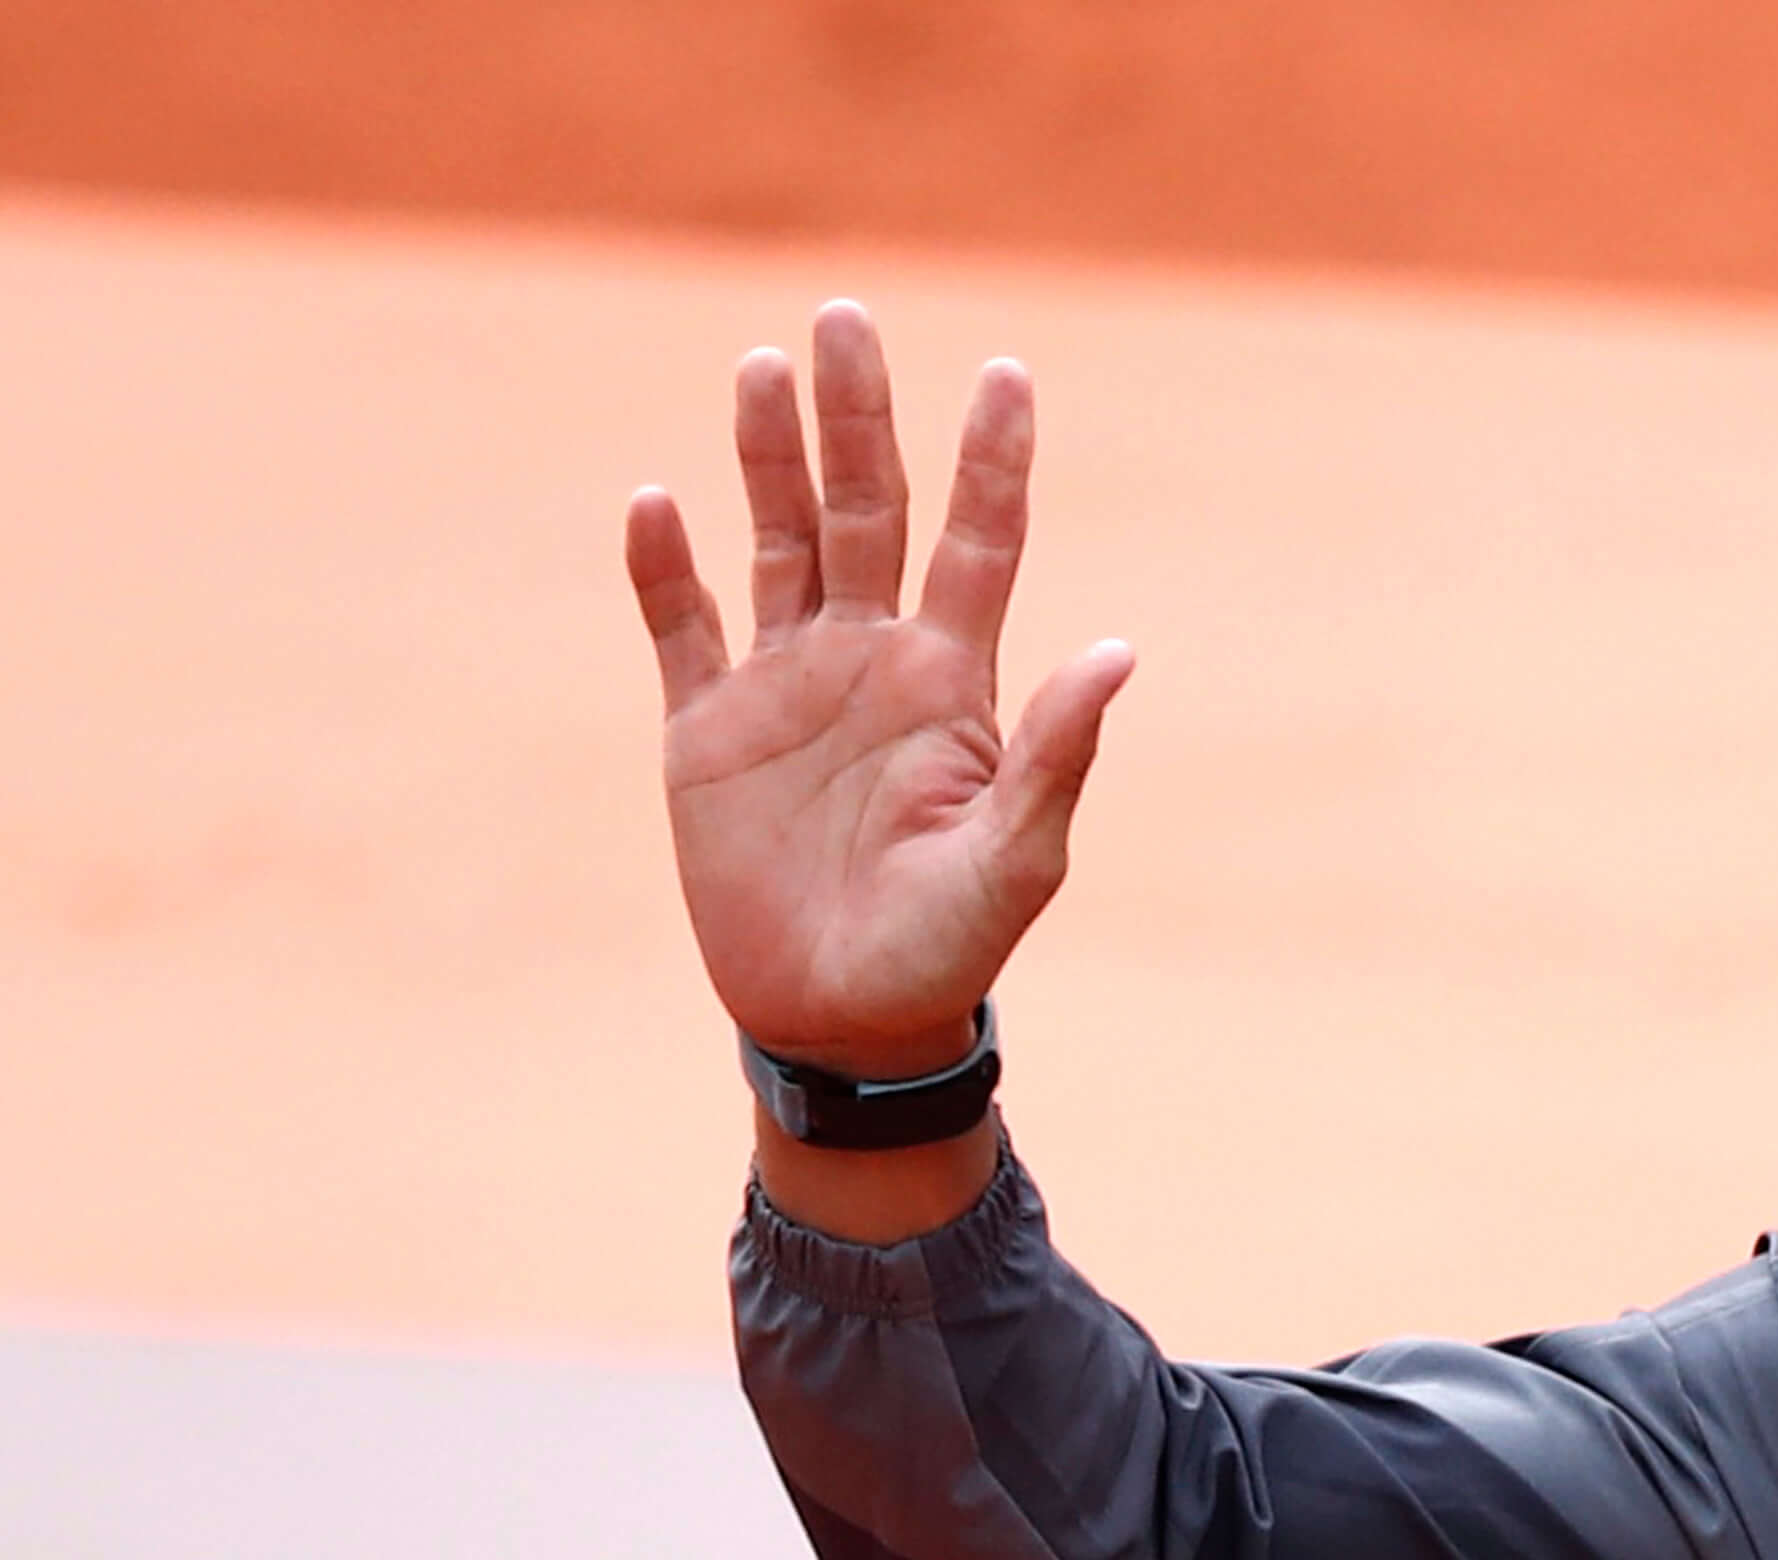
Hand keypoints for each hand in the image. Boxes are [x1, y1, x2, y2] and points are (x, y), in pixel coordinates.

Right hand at [624, 300, 1130, 1080]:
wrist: (844, 1024)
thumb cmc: (948, 950)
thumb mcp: (1017, 858)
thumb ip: (1055, 753)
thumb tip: (1121, 651)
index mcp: (952, 683)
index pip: (980, 543)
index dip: (993, 460)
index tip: (1008, 371)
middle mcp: (870, 662)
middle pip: (866, 510)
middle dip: (857, 418)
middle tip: (843, 317)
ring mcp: (785, 686)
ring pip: (778, 542)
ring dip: (766, 457)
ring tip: (762, 366)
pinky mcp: (706, 729)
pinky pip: (680, 627)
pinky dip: (665, 568)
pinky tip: (656, 500)